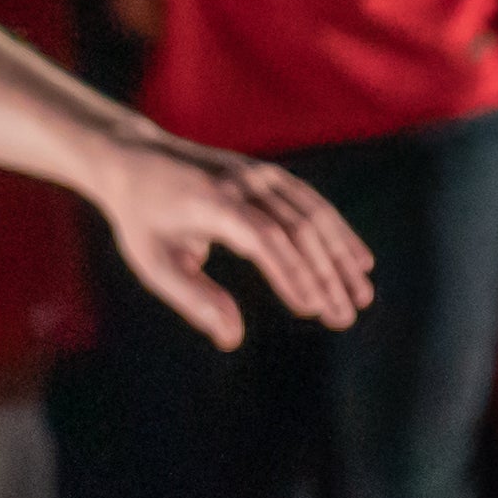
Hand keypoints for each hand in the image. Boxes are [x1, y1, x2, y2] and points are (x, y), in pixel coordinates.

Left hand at [93, 133, 374, 349]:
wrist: (135, 159)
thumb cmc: (142, 220)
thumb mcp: (153, 262)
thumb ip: (193, 298)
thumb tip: (232, 339)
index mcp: (211, 201)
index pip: (263, 239)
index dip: (291, 273)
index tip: (312, 309)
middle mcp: (243, 182)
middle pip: (298, 229)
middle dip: (326, 276)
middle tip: (345, 318)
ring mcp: (260, 174)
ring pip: (314, 215)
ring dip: (342, 257)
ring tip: (362, 297)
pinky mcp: (270, 174)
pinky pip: (312, 204)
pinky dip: (337, 233)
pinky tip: (358, 262)